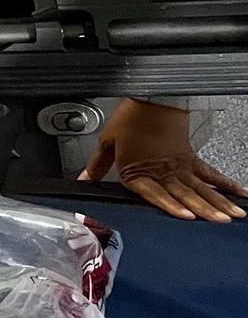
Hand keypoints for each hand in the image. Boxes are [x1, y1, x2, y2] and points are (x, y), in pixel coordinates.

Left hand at [80, 98, 245, 221]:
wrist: (150, 96)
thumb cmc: (129, 119)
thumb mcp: (107, 142)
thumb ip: (98, 165)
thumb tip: (85, 179)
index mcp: (139, 171)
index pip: (155, 194)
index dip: (171, 206)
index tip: (187, 216)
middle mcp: (163, 172)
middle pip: (185, 194)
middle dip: (204, 209)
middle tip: (220, 221)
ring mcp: (180, 166)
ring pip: (202, 188)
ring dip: (219, 202)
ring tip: (234, 215)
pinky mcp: (191, 158)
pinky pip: (211, 174)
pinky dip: (226, 184)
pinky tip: (240, 194)